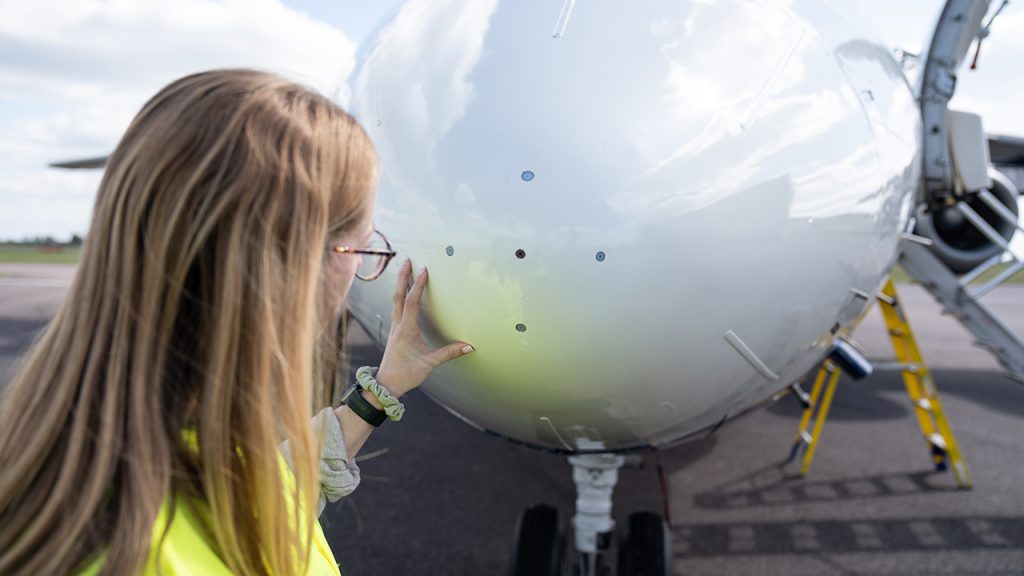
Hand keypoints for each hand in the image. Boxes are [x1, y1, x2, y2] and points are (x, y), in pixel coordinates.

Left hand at [375, 259, 473, 396]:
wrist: (386, 384)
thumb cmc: (406, 374)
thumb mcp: (429, 363)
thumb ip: (449, 353)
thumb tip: (469, 346)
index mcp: (406, 330)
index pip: (411, 303)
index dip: (418, 286)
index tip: (424, 271)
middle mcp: (398, 326)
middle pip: (398, 296)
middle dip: (402, 277)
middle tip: (408, 260)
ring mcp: (395, 328)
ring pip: (395, 300)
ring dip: (399, 284)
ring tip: (405, 270)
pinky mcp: (395, 331)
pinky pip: (396, 308)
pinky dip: (400, 295)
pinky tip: (403, 292)